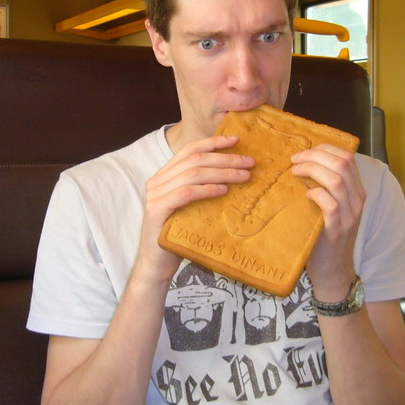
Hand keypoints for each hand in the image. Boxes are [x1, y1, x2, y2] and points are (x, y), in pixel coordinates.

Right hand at [137, 134, 254, 281]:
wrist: (158, 264)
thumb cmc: (179, 236)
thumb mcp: (192, 207)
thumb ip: (201, 188)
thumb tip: (234, 173)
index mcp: (164, 176)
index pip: (190, 150)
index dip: (213, 142)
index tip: (236, 140)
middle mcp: (157, 181)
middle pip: (195, 160)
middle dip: (225, 158)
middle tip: (249, 163)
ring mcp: (155, 195)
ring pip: (193, 174)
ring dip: (222, 173)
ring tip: (243, 176)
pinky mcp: (157, 210)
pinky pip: (186, 193)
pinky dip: (207, 189)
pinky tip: (224, 190)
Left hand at [291, 144, 364, 300]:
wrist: (333, 269)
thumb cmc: (325, 235)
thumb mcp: (332, 207)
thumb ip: (326, 187)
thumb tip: (304, 163)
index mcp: (357, 190)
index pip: (347, 157)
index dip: (324, 149)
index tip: (304, 152)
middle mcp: (357, 200)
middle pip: (341, 163)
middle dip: (315, 155)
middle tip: (294, 161)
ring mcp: (349, 215)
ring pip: (336, 180)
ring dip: (312, 170)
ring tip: (295, 172)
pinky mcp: (337, 229)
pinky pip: (331, 204)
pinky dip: (316, 194)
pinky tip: (305, 194)